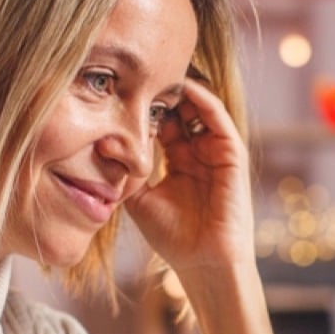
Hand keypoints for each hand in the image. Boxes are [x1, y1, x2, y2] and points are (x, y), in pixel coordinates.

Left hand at [125, 79, 254, 274]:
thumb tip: (101, 145)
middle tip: (137, 73)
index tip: (119, 91)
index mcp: (177, 162)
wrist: (204, 262)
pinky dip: (203, 100)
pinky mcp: (232, 154)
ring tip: (159, 71)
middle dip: (161, 92)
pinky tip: (185, 87)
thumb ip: (126, 172)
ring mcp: (216, 152)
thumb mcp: (139, 199)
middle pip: (180, 111)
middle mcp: (198, 153)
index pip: (161, 123)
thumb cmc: (173, 237)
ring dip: (181, 90)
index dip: (143, 107)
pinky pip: (218, 119)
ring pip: (199, 109)